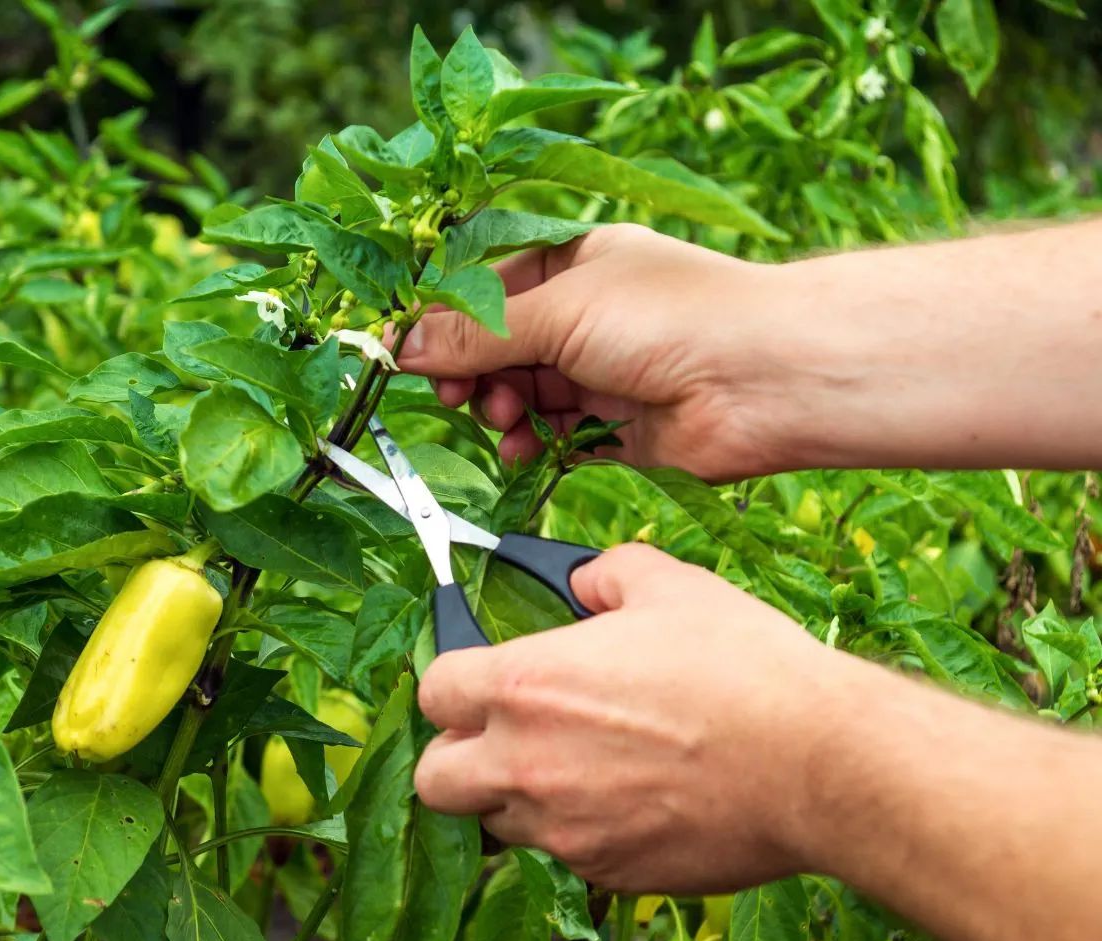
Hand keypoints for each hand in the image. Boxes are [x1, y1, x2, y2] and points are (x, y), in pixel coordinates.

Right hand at [399, 224, 793, 479]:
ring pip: (520, 395)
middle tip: (453, 395)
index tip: (408, 352)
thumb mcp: (558, 310)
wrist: (766, 379)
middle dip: (471, 373)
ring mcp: (600, 373)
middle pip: (498, 346)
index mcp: (574, 263)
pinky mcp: (614, 428)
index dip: (446, 321)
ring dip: (500, 411)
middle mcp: (586, 315)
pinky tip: (524, 451)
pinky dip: (530, 446)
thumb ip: (476, 334)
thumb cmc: (670, 317)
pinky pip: (551, 438)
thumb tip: (400, 345)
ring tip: (506, 420)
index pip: (487, 288)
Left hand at [413, 543, 866, 893]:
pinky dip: (583, 833)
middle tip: (503, 738)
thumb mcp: (669, 586)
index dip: (453, 684)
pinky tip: (636, 801)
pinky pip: (568, 856)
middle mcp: (525, 766)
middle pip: (434, 780)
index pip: (433, 693)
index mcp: (524, 687)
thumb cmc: (743, 668)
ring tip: (581, 769)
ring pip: (500, 824)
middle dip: (457, 758)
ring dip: (520, 798)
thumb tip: (581, 582)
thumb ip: (603, 576)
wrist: (818, 765)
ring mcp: (564, 830)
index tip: (481, 679)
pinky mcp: (609, 873)